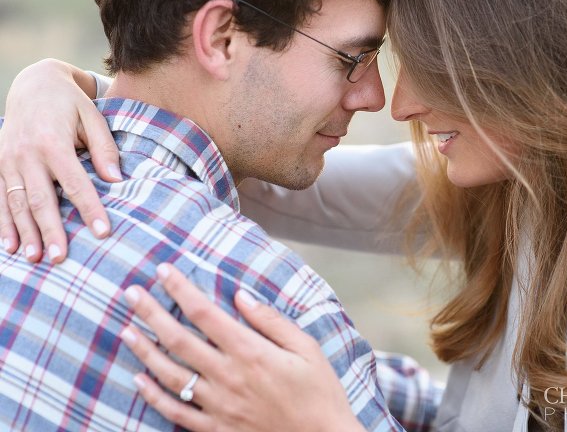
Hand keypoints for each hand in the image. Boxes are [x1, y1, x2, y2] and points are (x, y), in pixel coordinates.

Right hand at [0, 59, 121, 261]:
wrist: (33, 83)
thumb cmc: (70, 103)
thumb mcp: (93, 117)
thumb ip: (104, 148)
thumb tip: (117, 179)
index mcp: (53, 142)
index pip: (75, 183)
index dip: (90, 209)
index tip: (103, 232)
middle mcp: (27, 154)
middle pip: (40, 199)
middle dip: (51, 230)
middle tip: (60, 258)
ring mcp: (8, 160)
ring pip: (15, 202)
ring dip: (24, 232)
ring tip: (34, 258)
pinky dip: (3, 223)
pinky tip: (9, 246)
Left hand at [120, 263, 364, 431]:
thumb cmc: (319, 392)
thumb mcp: (306, 349)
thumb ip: (271, 321)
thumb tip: (241, 295)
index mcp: (250, 352)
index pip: (205, 313)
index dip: (181, 289)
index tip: (163, 271)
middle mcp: (228, 376)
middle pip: (179, 340)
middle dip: (151, 313)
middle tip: (131, 294)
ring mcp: (218, 405)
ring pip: (170, 374)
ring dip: (145, 350)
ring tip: (127, 330)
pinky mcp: (216, 428)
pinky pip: (176, 411)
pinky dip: (154, 396)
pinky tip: (139, 380)